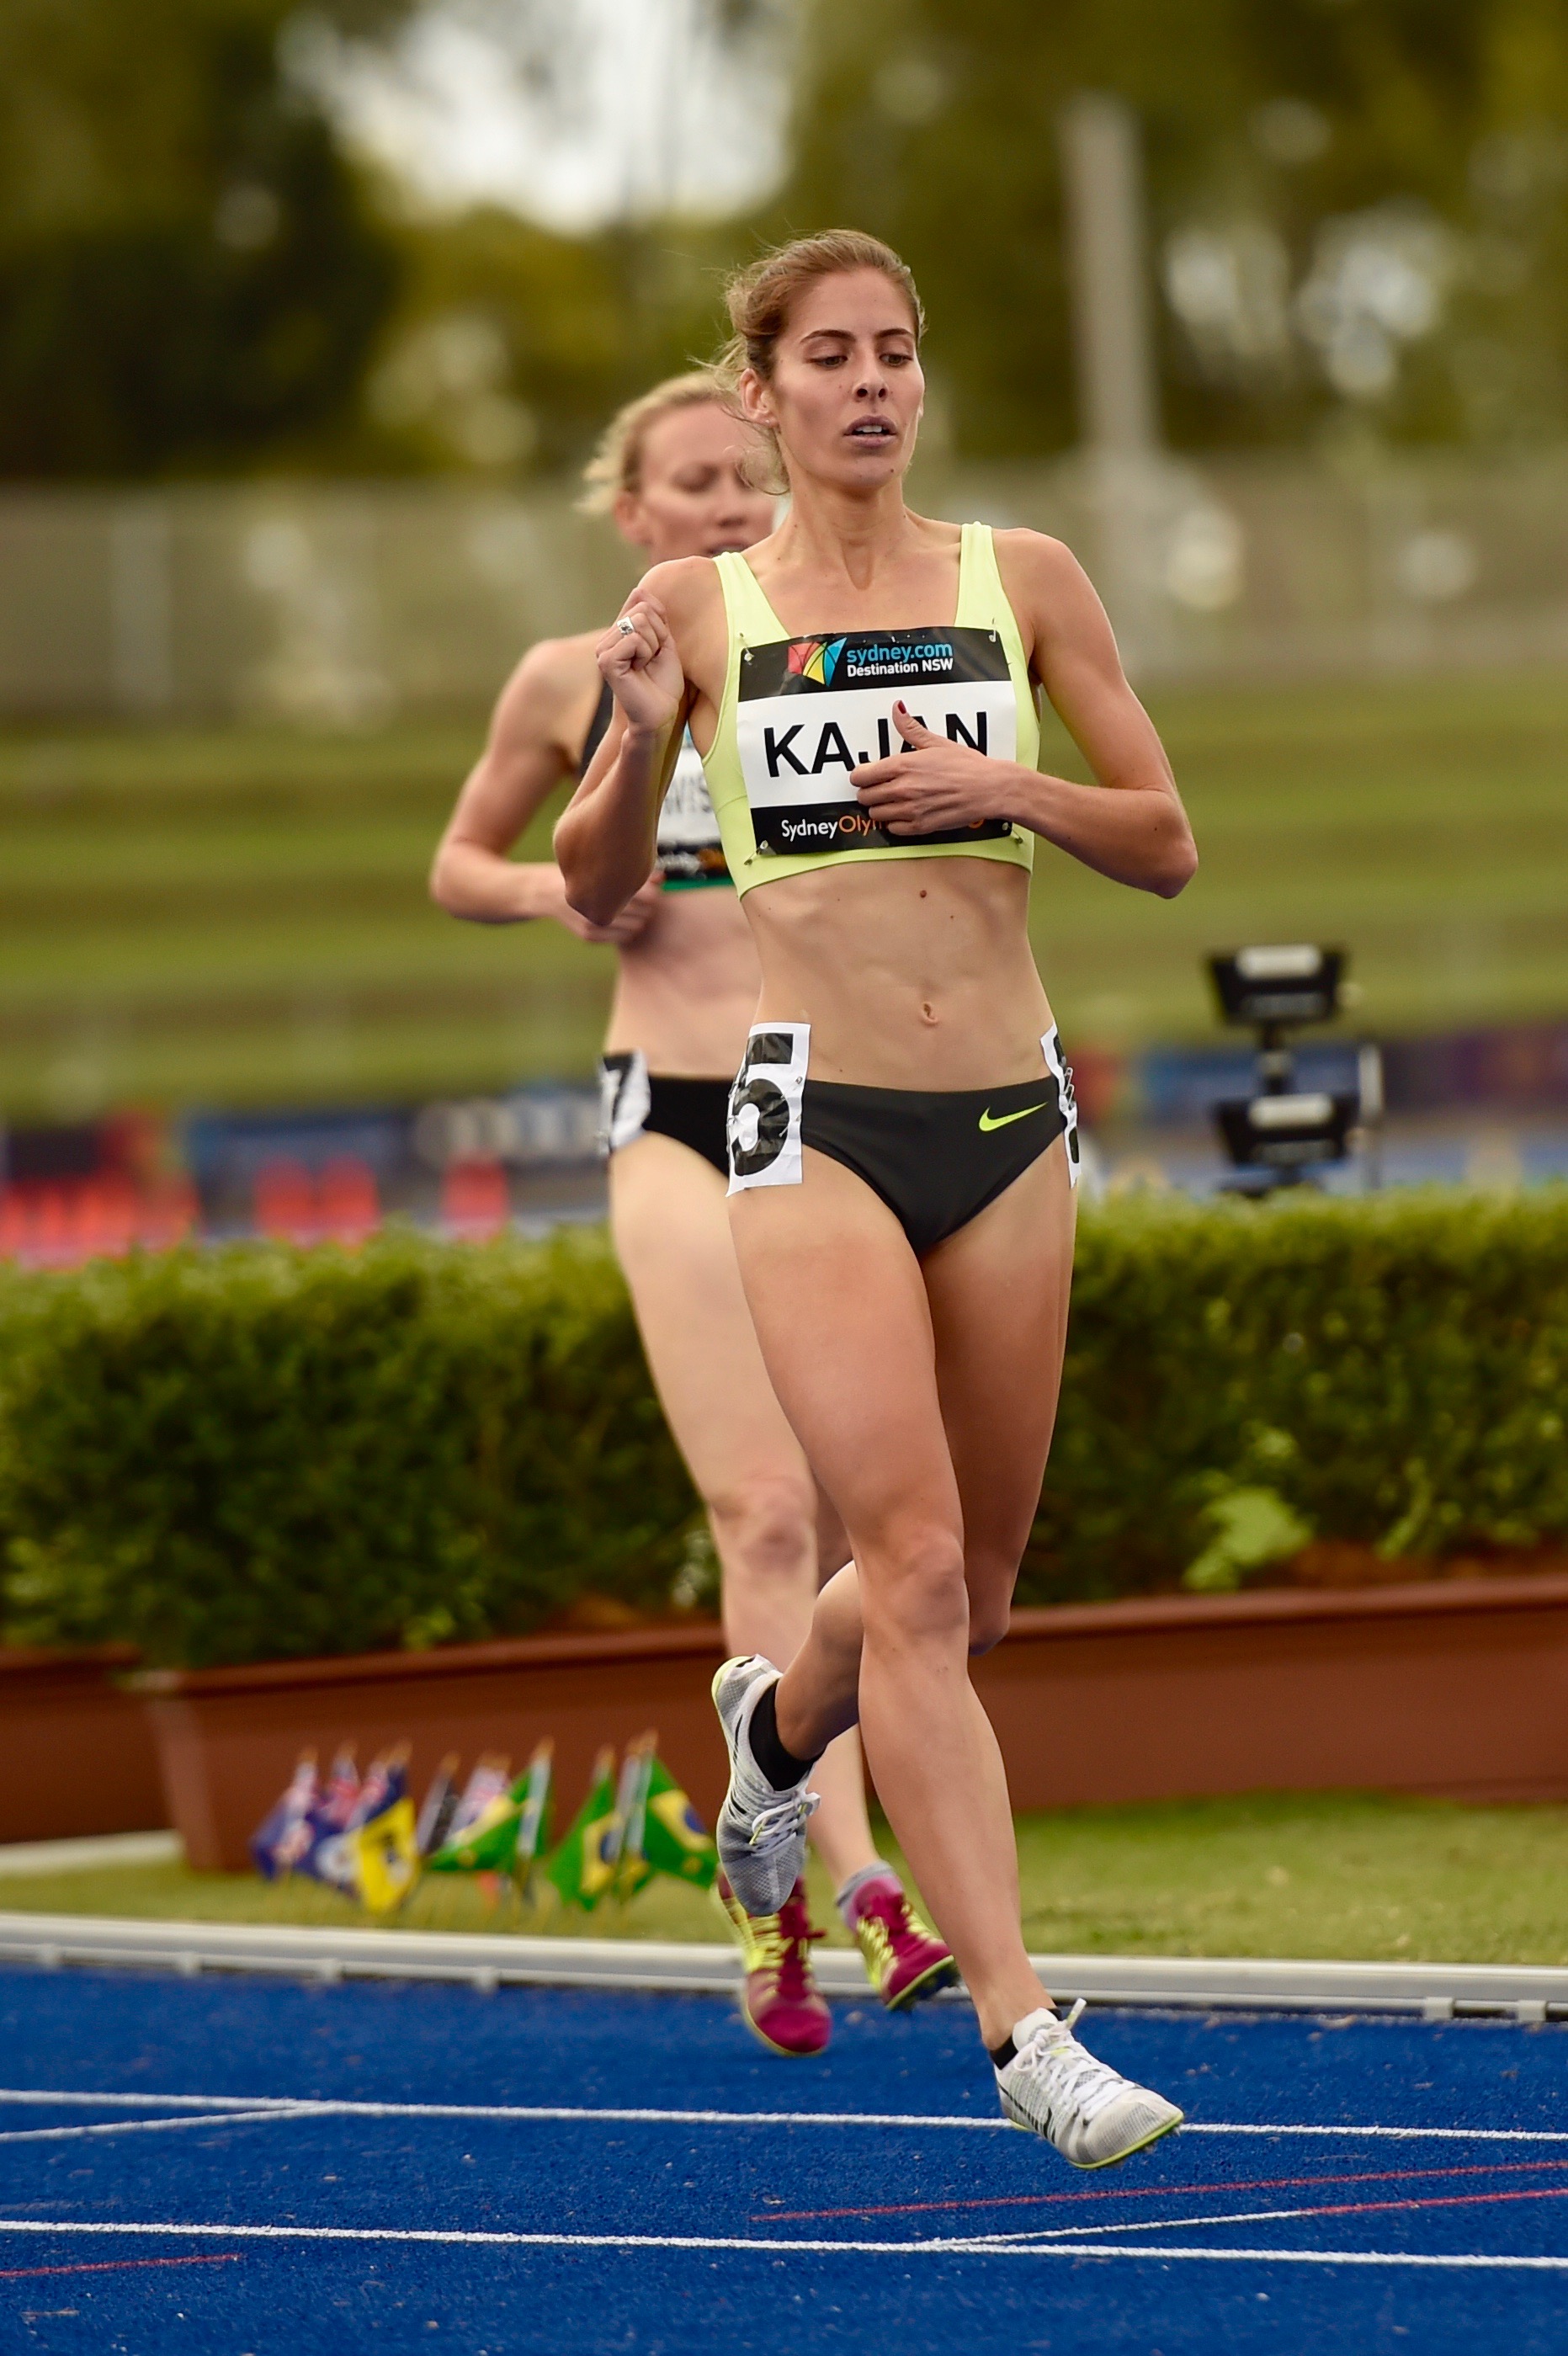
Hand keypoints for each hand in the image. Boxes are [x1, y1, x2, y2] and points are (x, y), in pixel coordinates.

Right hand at [552, 869, 662, 943]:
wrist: (545, 891)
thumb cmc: (582, 873)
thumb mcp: (603, 865)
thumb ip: (634, 871)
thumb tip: (662, 878)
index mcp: (601, 884)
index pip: (645, 896)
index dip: (652, 892)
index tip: (649, 887)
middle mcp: (595, 906)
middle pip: (644, 912)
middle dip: (648, 905)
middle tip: (643, 897)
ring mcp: (591, 924)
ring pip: (637, 927)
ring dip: (639, 918)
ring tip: (631, 907)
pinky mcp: (589, 936)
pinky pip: (625, 937)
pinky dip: (627, 928)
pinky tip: (619, 917)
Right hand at [596, 592, 683, 736]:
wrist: (660, 713)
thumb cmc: (662, 683)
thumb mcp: (664, 642)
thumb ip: (654, 616)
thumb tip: (640, 589)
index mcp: (619, 633)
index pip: (642, 601)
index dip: (660, 623)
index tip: (657, 648)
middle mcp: (608, 638)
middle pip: (642, 610)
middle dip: (658, 635)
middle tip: (652, 660)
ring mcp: (603, 649)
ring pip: (640, 622)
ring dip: (653, 646)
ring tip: (645, 666)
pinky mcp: (606, 660)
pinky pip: (634, 639)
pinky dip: (645, 653)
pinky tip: (639, 670)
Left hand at [851, 702, 1008, 835]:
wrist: (988, 789)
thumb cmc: (966, 765)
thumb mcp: (936, 742)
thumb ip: (910, 729)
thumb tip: (897, 710)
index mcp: (903, 765)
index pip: (861, 775)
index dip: (860, 776)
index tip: (865, 775)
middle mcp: (902, 789)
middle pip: (864, 797)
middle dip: (868, 792)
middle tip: (879, 788)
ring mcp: (910, 810)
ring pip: (876, 814)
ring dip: (880, 808)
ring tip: (892, 801)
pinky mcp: (920, 827)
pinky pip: (893, 829)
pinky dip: (895, 823)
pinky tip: (904, 813)